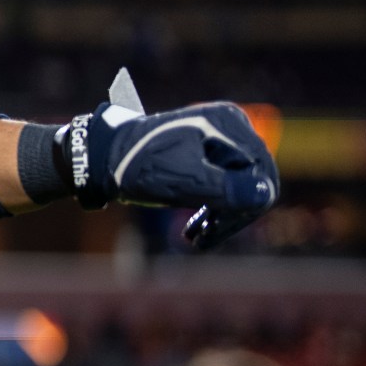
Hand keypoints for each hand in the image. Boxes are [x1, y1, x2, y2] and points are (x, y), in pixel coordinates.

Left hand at [62, 71, 277, 250]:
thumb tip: (267, 195)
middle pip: (252, 180)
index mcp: (229, 124)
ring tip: (197, 239)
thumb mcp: (183, 181)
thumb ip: (226, 189)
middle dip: (230, 215)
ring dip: (220, 216)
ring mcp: (218, 137)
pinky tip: (196, 231)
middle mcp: (229, 125)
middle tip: (204, 240)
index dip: (245, 209)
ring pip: (238, 185)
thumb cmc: (137, 166)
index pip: (260, 174)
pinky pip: (222, 183)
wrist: (99, 157)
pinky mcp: (206, 151)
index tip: (215, 233)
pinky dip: (211, 207)